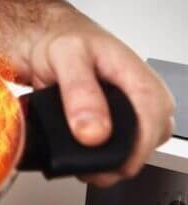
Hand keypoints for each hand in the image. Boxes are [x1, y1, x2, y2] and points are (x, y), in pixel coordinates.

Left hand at [27, 10, 174, 186]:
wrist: (51, 36)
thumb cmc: (64, 39)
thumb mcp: (66, 56)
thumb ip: (79, 91)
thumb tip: (94, 131)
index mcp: (141, 81)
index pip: (153, 126)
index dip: (132, 152)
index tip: (106, 167)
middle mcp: (144, 100)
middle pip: (145, 146)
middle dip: (115, 161)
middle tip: (78, 161)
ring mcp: (132, 114)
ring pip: (132, 152)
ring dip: (105, 161)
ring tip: (73, 155)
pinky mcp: (117, 123)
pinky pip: (115, 150)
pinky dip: (96, 155)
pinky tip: (75, 150)